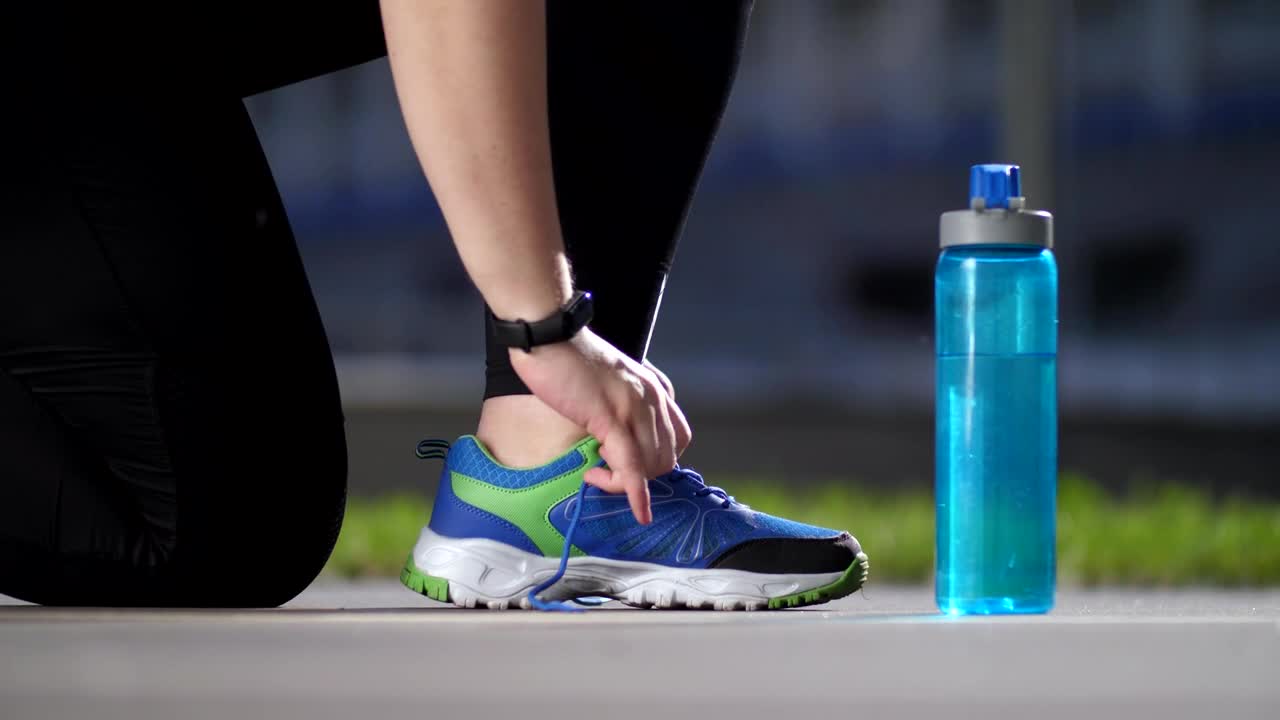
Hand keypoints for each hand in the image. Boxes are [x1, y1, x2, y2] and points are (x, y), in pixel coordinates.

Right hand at [509, 329, 691, 523]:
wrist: (550, 334)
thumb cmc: (569, 357)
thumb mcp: (609, 381)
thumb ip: (622, 402)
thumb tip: (614, 432)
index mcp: (655, 389)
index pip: (678, 438)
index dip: (657, 459)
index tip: (629, 463)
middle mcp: (653, 399)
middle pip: (667, 458)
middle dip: (641, 476)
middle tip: (604, 470)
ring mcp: (635, 408)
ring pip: (651, 466)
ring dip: (625, 482)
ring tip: (595, 471)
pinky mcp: (611, 418)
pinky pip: (632, 466)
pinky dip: (636, 494)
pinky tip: (638, 512)